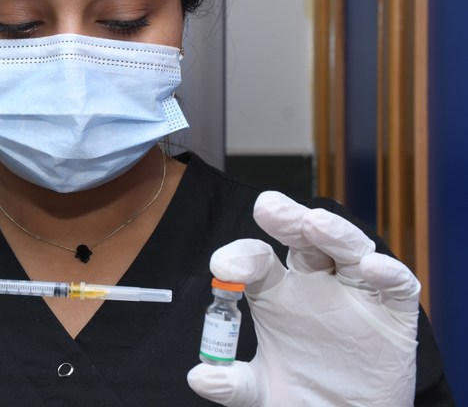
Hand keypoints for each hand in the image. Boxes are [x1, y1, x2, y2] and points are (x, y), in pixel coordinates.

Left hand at [187, 191, 418, 405]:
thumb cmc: (303, 393)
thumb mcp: (263, 391)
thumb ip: (234, 383)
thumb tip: (200, 378)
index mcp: (276, 292)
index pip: (257, 260)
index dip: (241, 258)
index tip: (221, 268)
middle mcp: (315, 283)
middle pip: (303, 239)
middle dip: (287, 219)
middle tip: (267, 207)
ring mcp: (355, 294)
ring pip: (348, 249)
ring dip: (334, 234)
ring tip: (315, 223)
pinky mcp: (393, 314)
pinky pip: (396, 286)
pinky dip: (388, 273)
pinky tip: (372, 267)